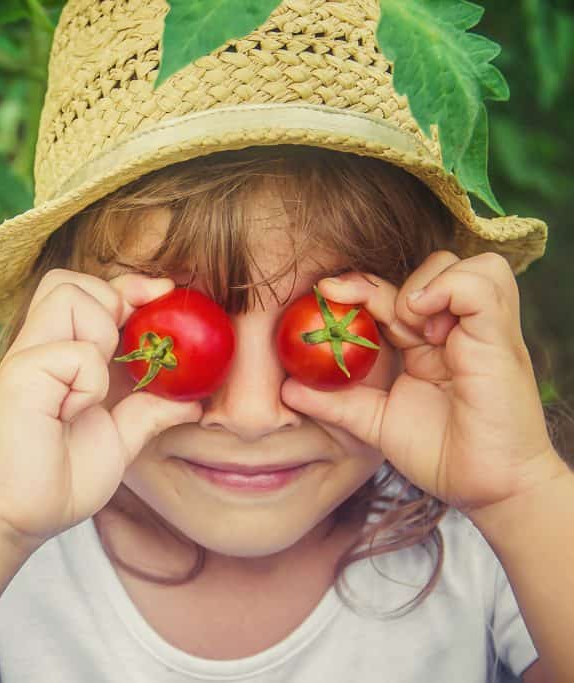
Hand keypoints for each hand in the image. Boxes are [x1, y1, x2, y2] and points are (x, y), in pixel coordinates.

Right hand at [0, 269, 203, 547]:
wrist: (18, 517)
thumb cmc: (59, 479)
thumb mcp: (119, 441)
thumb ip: (149, 412)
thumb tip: (194, 401)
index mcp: (59, 354)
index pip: (88, 291)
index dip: (128, 286)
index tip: (163, 297)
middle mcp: (39, 347)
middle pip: (68, 279)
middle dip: (109, 299)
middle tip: (121, 349)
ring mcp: (26, 358)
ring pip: (68, 295)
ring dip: (98, 332)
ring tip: (93, 383)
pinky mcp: (20, 376)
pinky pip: (76, 352)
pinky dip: (91, 380)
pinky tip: (74, 411)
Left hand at [281, 250, 563, 514]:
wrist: (487, 489)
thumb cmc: (442, 456)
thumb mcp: (377, 423)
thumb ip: (337, 403)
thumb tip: (288, 389)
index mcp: (427, 343)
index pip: (392, 294)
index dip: (357, 287)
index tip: (323, 292)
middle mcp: (456, 329)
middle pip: (425, 269)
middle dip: (379, 283)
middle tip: (357, 312)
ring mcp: (481, 329)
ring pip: (461, 263)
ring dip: (424, 284)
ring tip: (411, 330)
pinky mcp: (500, 335)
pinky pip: (481, 281)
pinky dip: (449, 288)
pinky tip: (427, 327)